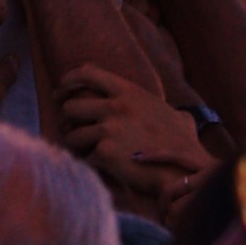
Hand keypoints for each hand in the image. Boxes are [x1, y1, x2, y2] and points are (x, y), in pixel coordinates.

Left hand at [54, 64, 213, 214]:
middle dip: (65, 120)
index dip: (67, 81)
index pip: (86, 72)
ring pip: (72, 135)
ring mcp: (109, 128)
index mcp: (128, 92)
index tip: (60, 93)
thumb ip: (166, 111)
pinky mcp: (105, 151)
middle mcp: (116, 106)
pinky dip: (90, 164)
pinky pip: (85, 157)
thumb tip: (179, 115)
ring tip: (83, 152)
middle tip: (66, 128)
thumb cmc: (184, 148)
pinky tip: (101, 169)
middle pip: (70, 107)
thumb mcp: (176, 117)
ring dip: (76, 145)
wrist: (185, 172)